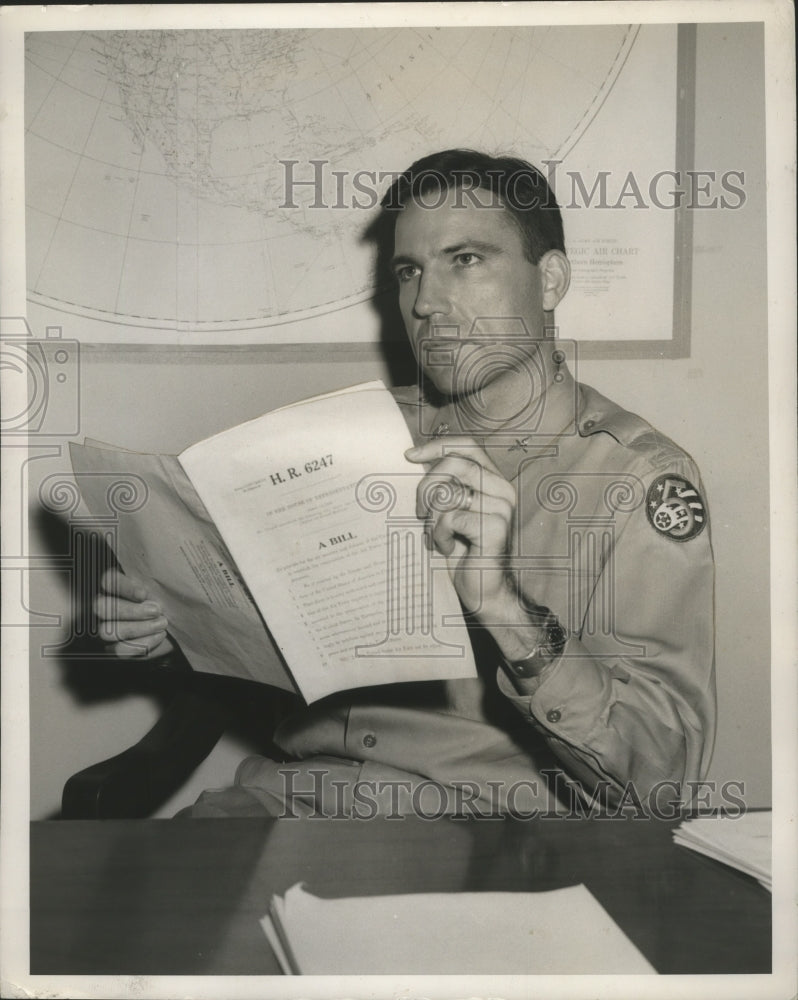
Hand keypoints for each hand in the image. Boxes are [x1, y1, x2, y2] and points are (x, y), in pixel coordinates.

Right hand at [93, 568, 173, 659]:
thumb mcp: (162, 587)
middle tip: (156, 610)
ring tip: (161, 623)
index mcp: (115, 586)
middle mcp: (105, 607)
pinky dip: (142, 643)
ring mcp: (106, 629)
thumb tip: (154, 575)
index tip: (144, 593)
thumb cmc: (167, 602)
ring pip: (109, 631)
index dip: (123, 588)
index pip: (107, 581)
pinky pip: (119, 650)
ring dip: (139, 628)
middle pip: (102, 607)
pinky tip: (159, 635)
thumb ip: (154, 579)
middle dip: (131, 610)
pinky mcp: (115, 648)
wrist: (176, 625)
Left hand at [405, 436, 515, 616]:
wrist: (484, 591)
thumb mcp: (451, 511)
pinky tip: (448, 549)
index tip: (409, 456)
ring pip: (447, 494)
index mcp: (494, 480)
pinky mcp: (495, 528)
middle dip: (426, 488)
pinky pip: (450, 518)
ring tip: (437, 537)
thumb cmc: (464, 551)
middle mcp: (503, 489)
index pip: (468, 446)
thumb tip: (413, 457)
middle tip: (420, 513)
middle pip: (453, 465)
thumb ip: (444, 485)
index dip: (436, 446)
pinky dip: (439, 535)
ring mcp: (502, 508)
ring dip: (432, 519)